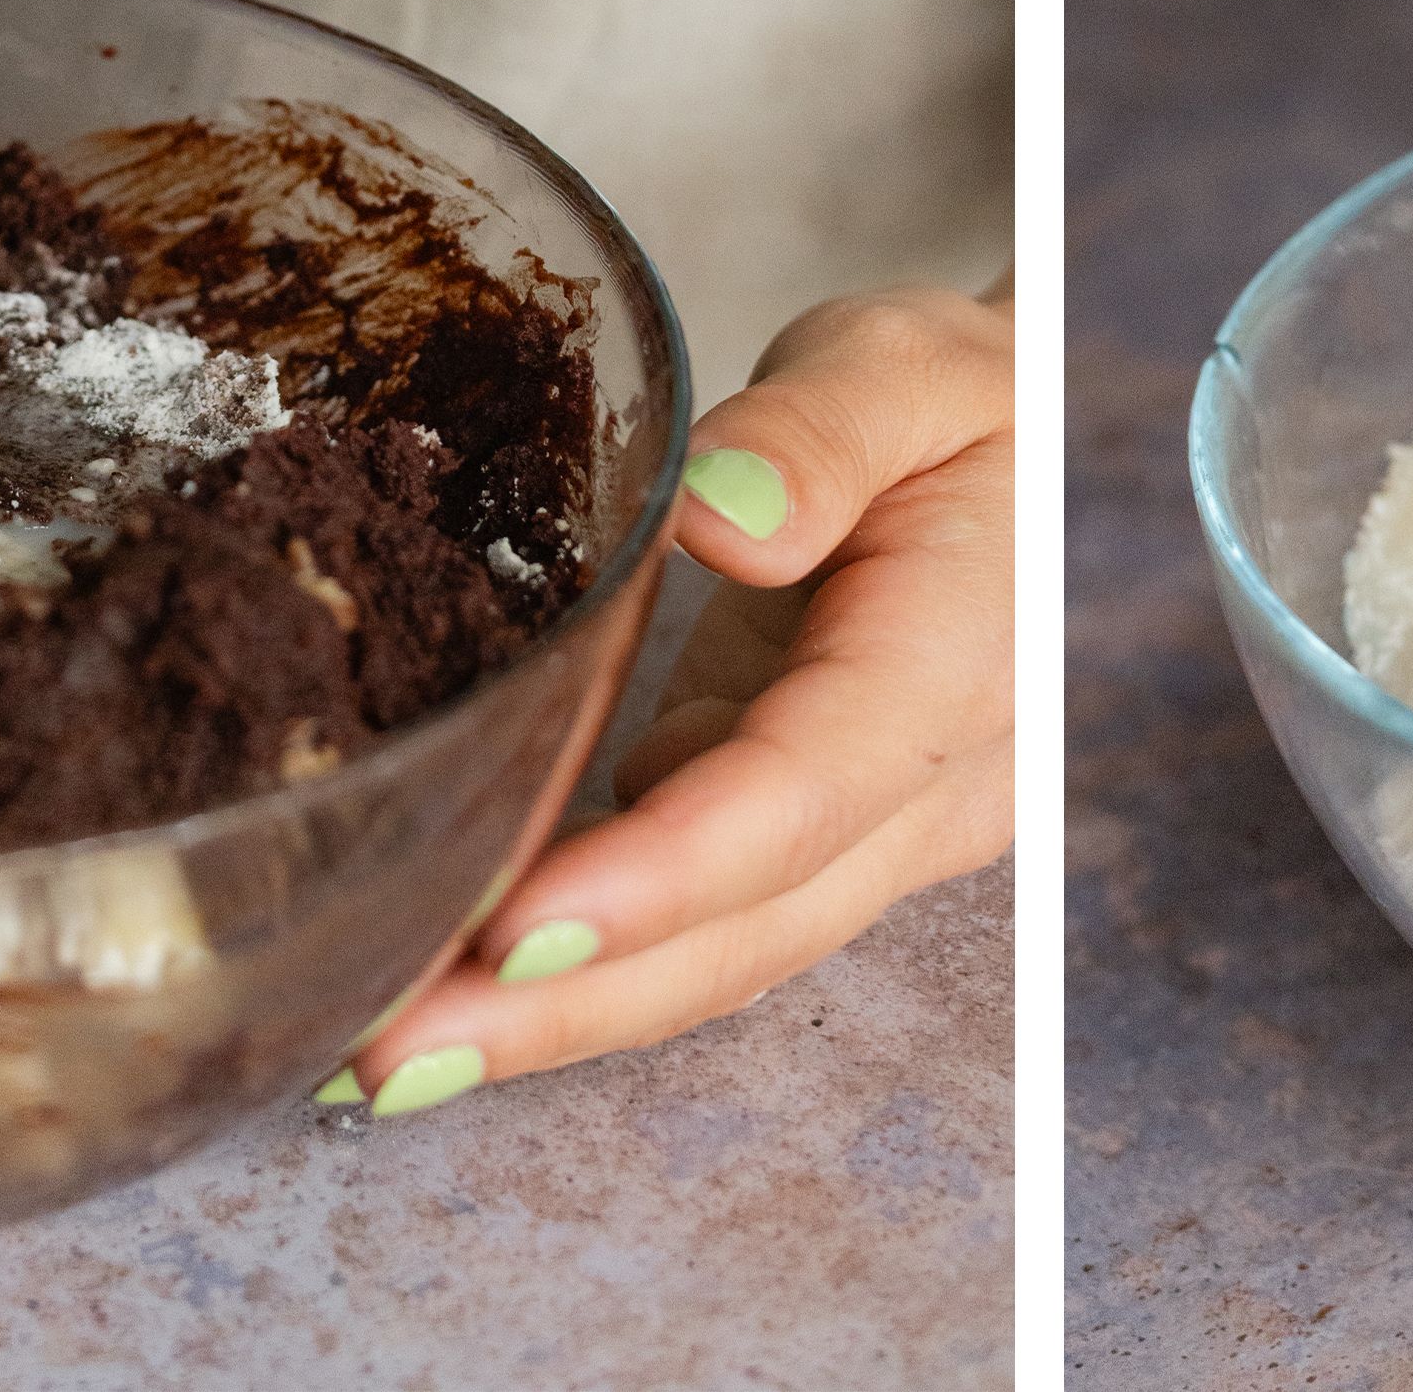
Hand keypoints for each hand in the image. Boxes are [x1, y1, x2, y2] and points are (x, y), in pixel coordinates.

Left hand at [321, 285, 1014, 1117]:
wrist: (1028, 449)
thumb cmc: (962, 394)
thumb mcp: (902, 363)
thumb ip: (820, 432)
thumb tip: (722, 523)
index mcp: (960, 665)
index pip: (800, 796)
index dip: (660, 874)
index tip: (513, 927)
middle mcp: (932, 788)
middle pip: (748, 929)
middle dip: (565, 1004)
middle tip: (385, 1051)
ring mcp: (875, 832)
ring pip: (719, 954)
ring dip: (554, 1012)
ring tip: (384, 1048)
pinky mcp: (808, 832)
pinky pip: (699, 921)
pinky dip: (580, 959)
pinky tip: (447, 974)